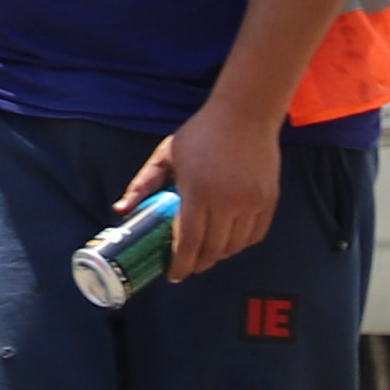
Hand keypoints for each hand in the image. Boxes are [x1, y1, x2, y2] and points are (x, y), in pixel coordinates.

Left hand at [142, 104, 278, 275]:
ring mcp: (251, 202)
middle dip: (198, 263)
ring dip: (219, 255)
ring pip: (234, 247)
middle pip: (212, 250)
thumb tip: (121, 210)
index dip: (180, 264)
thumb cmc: (201, 133)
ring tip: (206, 252)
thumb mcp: (166, 155)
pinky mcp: (268, 200)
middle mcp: (227, 202)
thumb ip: (143, 184)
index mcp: (198, 192)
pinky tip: (228, 239)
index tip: (172, 275)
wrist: (245, 114)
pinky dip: (240, 243)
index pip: (188, 242)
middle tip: (187, 264)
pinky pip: (254, 235)